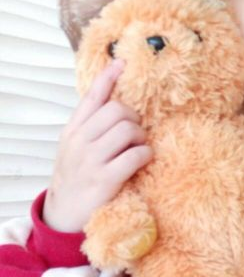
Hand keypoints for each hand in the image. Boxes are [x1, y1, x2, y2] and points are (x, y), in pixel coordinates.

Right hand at [43, 60, 152, 232]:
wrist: (64, 213)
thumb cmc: (77, 175)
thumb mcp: (75, 146)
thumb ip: (91, 125)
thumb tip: (116, 103)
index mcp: (73, 130)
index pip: (92, 96)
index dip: (108, 77)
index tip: (122, 62)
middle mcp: (80, 140)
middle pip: (118, 110)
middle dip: (134, 118)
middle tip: (136, 133)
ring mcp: (92, 159)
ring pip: (129, 130)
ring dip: (141, 137)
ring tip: (138, 147)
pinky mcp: (106, 179)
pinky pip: (136, 155)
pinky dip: (145, 154)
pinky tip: (142, 160)